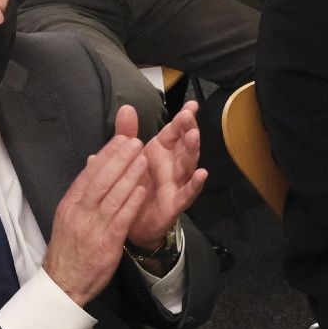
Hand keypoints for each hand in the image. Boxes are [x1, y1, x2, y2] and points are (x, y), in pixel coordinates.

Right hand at [42, 110, 151, 304]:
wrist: (63, 283)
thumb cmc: (69, 247)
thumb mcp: (69, 216)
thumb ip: (83, 190)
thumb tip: (92, 161)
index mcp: (70, 204)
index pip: (89, 174)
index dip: (107, 154)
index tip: (122, 138)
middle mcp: (79, 213)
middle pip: (100, 180)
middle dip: (119, 159)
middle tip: (136, 142)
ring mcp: (92, 229)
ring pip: (111, 197)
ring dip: (129, 176)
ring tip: (143, 158)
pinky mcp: (105, 245)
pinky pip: (120, 220)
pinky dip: (131, 203)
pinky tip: (142, 190)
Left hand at [124, 102, 207, 254]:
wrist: (130, 223)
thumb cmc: (134, 186)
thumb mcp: (127, 157)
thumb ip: (127, 133)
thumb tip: (126, 108)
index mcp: (161, 152)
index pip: (174, 131)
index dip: (182, 118)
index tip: (191, 105)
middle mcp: (172, 165)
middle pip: (184, 145)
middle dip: (188, 129)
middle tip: (189, 116)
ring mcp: (176, 183)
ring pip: (188, 165)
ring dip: (192, 150)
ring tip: (194, 136)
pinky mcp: (175, 203)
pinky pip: (187, 193)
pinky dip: (195, 184)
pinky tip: (202, 174)